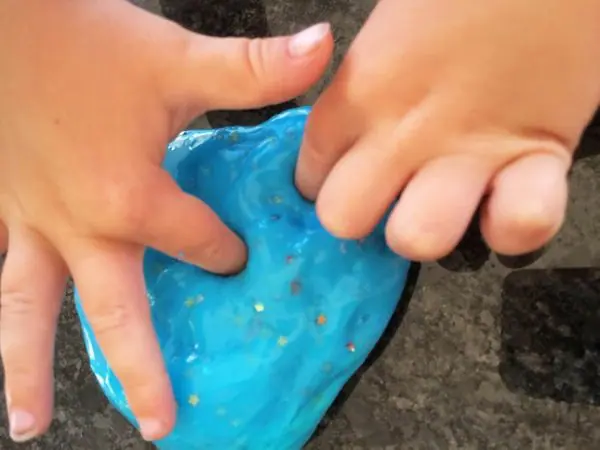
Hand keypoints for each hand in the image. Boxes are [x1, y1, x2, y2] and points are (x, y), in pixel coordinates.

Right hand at [0, 0, 331, 441]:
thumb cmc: (85, 41)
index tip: (238, 255)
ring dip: (27, 369)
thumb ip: (255, 69)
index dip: (227, 250)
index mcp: (130, 199)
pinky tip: (5, 331)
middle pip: (117, 314)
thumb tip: (323, 49)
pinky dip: (5, 304)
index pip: (202, 244)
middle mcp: (79, 227)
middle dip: (140, 371)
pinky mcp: (0, 209)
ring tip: (28, 427)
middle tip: (159, 425)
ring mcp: (29, 224)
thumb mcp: (176, 59)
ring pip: (27, 311)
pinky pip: (0, 269)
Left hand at [296, 0, 599, 258]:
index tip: (338, 174)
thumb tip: (342, 107)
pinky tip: (507, 203)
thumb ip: (361, 75)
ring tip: (441, 204)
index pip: (311, 172)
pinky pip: (518, 229)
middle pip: (345, 220)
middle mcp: (405, 132)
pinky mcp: (539, 159)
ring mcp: (470, 152)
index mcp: (362, 90)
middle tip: (384, 194)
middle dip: (360, 216)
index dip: (320, 180)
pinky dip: (513, 227)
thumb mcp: (391, 19)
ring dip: (424, 230)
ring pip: (417, 238)